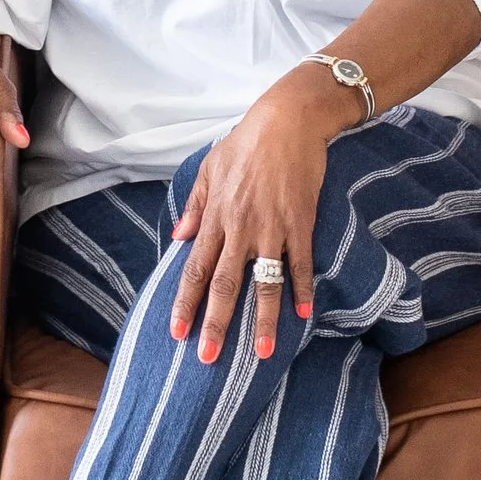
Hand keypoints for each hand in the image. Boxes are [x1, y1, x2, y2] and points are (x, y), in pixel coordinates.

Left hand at [170, 73, 343, 363]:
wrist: (287, 120)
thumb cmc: (246, 142)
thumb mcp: (208, 167)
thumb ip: (195, 206)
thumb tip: (179, 238)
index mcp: (215, 217)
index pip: (195, 269)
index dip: (185, 302)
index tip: (176, 333)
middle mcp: (240, 229)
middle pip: (225, 285)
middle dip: (216, 324)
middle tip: (208, 359)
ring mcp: (272, 228)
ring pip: (264, 283)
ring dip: (264, 320)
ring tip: (262, 354)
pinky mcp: (301, 223)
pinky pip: (301, 264)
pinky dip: (302, 290)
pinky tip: (303, 315)